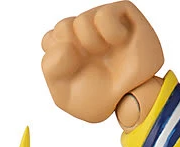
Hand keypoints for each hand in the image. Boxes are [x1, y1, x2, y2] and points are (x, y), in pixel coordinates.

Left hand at [42, 5, 162, 124]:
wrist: (129, 101)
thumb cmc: (98, 98)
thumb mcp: (63, 96)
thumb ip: (51, 69)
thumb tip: (65, 45)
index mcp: (67, 48)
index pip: (50, 41)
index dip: (59, 60)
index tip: (74, 74)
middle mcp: (82, 32)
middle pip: (62, 28)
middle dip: (73, 52)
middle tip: (89, 64)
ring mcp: (100, 21)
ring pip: (80, 21)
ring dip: (91, 45)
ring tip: (104, 54)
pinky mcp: (122, 13)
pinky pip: (104, 15)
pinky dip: (110, 33)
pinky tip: (119, 42)